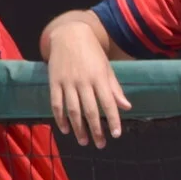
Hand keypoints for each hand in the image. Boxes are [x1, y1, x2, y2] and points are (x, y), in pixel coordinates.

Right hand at [48, 26, 129, 147]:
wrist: (69, 35)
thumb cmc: (92, 54)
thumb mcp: (107, 68)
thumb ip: (114, 89)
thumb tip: (126, 107)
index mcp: (100, 78)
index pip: (108, 103)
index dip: (113, 120)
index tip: (117, 134)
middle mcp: (84, 81)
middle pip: (90, 110)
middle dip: (96, 129)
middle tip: (100, 144)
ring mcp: (67, 82)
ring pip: (72, 110)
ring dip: (78, 128)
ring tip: (84, 142)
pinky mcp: (54, 82)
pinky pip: (56, 104)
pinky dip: (60, 118)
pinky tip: (65, 129)